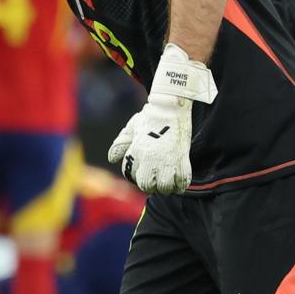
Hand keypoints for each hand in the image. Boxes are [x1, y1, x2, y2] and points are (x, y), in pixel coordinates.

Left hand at [109, 44, 215, 194]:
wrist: (171, 105)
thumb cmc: (150, 116)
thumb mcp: (132, 128)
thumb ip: (121, 143)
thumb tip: (112, 159)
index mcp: (137, 150)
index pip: (130, 174)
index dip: (133, 175)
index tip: (139, 173)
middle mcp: (151, 157)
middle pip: (146, 184)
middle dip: (148, 185)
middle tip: (153, 181)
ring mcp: (168, 158)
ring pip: (164, 186)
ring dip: (165, 187)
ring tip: (166, 183)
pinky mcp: (183, 157)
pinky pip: (183, 180)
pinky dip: (181, 185)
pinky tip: (178, 183)